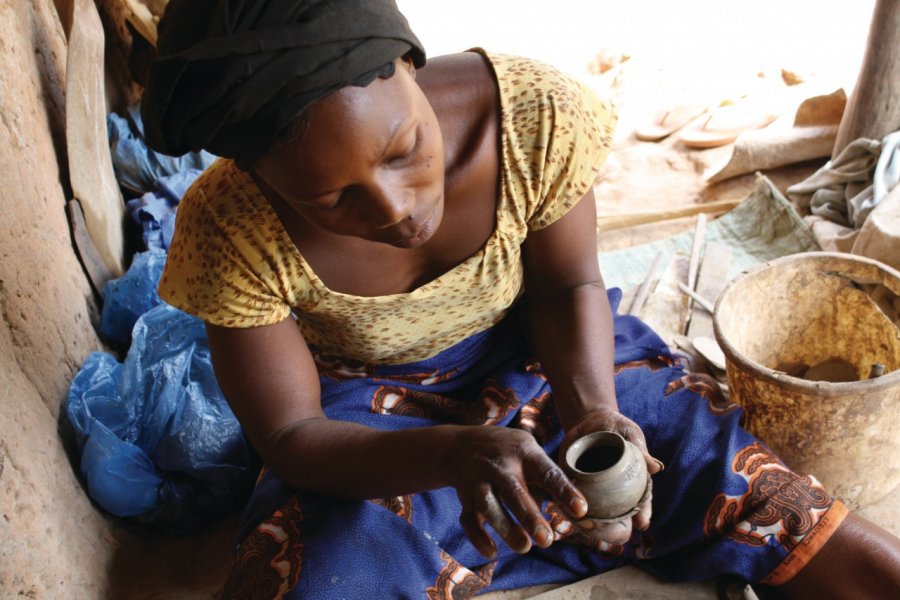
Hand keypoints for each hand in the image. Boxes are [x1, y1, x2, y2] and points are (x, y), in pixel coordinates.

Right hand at [444, 426, 588, 557]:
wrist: (460, 445)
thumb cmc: (509, 453)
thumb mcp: (530, 453)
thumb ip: (548, 479)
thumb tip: (576, 513)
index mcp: (524, 453)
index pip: (547, 472)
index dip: (564, 491)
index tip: (581, 510)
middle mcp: (500, 466)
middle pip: (514, 491)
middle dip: (529, 517)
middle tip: (547, 540)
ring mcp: (479, 481)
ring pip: (490, 506)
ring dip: (506, 527)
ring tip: (524, 547)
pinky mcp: (466, 498)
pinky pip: (468, 519)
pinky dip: (478, 537)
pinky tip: (492, 552)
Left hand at [558, 407, 662, 544]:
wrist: (590, 420)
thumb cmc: (616, 427)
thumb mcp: (629, 433)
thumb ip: (639, 448)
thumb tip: (656, 467)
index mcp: (632, 484)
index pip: (641, 503)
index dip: (643, 514)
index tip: (642, 523)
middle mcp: (613, 494)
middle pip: (616, 519)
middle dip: (610, 530)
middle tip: (607, 530)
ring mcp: (591, 493)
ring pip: (590, 516)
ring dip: (581, 526)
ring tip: (575, 529)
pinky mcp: (571, 486)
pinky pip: (568, 501)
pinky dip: (564, 510)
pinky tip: (557, 519)